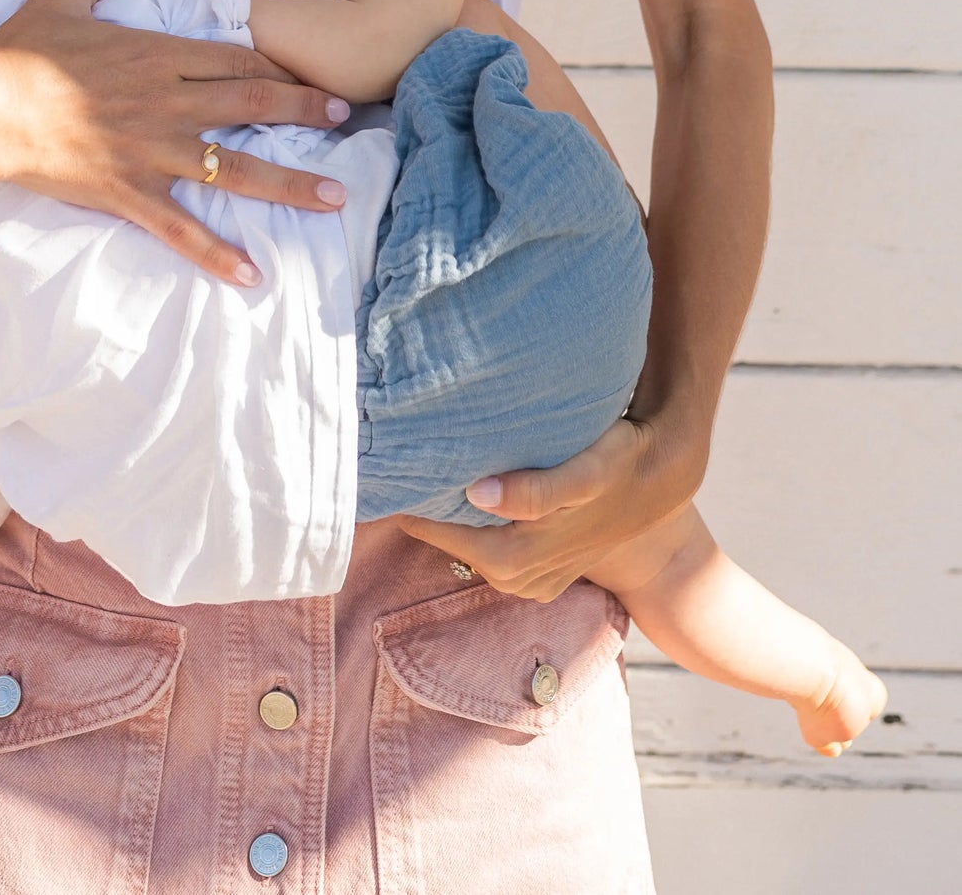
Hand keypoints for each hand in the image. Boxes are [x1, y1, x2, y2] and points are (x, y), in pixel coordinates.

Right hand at [0, 0, 352, 285]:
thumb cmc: (17, 51)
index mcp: (156, 53)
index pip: (236, 58)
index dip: (279, 65)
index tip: (311, 71)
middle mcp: (166, 101)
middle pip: (253, 105)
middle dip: (304, 110)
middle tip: (344, 117)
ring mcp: (151, 150)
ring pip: (235, 169)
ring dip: (290, 184)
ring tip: (334, 196)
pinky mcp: (128, 192)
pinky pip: (182, 229)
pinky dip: (218, 254)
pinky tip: (252, 275)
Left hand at [396, 415, 703, 601]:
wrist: (662, 483)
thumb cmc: (618, 467)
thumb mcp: (584, 476)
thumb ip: (533, 491)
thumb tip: (477, 493)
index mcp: (512, 557)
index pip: (431, 527)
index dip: (403, 497)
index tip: (374, 464)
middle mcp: (513, 575)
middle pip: (440, 535)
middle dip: (412, 501)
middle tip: (382, 457)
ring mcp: (525, 577)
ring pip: (460, 539)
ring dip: (437, 509)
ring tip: (409, 465)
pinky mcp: (536, 569)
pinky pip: (483, 542)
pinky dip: (466, 518)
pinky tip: (457, 485)